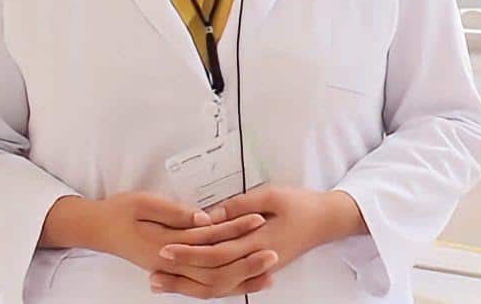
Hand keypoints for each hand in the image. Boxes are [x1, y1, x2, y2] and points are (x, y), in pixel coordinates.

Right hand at [89, 191, 276, 295]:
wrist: (96, 229)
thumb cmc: (118, 212)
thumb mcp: (143, 203)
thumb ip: (174, 212)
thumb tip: (203, 218)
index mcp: (165, 245)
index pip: (208, 240)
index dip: (234, 231)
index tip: (257, 220)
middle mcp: (170, 264)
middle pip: (215, 268)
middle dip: (246, 261)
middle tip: (274, 252)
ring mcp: (172, 271)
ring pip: (212, 282)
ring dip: (240, 277)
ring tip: (268, 272)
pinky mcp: (173, 271)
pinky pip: (203, 284)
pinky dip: (225, 283)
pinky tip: (243, 281)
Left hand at [150, 187, 365, 296]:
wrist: (327, 221)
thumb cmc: (301, 204)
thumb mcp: (272, 195)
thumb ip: (239, 206)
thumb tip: (208, 215)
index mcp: (259, 241)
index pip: (217, 252)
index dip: (189, 252)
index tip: (165, 247)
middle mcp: (257, 261)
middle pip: (213, 275)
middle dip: (181, 273)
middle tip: (153, 268)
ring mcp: (259, 269)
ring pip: (219, 286)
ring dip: (189, 285)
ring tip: (161, 281)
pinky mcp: (259, 270)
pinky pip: (229, 285)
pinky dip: (206, 286)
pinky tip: (188, 283)